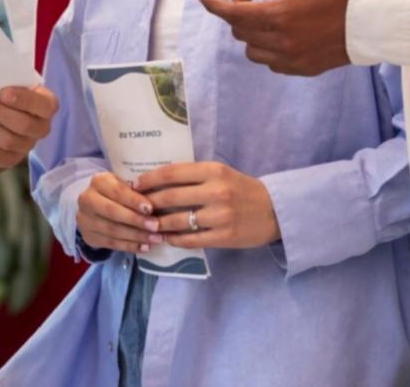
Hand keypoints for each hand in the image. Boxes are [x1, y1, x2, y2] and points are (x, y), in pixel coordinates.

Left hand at [0, 84, 58, 167]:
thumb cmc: (6, 90)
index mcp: (48, 105)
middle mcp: (42, 128)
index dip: (24, 100)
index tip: (3, 92)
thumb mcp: (10, 81)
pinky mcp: (9, 159)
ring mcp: (26, 146)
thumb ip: (5, 80)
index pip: (44, 106)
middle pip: (22, 125)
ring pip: (6, 140)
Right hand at [77, 171, 162, 253]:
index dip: (133, 200)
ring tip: (155, 238)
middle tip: (156, 226)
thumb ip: (136, 190)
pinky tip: (144, 247)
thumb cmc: (117, 193)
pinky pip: (111, 243)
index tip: (150, 208)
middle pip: (112, 211)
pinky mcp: (89, 236)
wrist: (95, 207)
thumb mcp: (123, 184)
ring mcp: (85, 219)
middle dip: (136, 220)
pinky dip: (130, 246)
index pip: (116, 191)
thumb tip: (158, 199)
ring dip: (136, 236)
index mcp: (99, 181)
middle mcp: (87, 199)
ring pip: (112, 230)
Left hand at [136, 162, 279, 249]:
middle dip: (147, 204)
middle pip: (170, 197)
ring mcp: (220, 215)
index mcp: (213, 170)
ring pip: (177, 221)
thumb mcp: (221, 173)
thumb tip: (158, 181)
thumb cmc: (243, 189)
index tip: (135, 185)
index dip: (149, 179)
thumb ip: (194, 176)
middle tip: (135, 208)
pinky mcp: (223, 236)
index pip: (172, 173)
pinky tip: (166, 238)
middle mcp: (215, 191)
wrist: (275, 211)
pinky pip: (190, 239)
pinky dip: (174, 239)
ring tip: (146, 225)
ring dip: (157, 224)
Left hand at [196, 0, 359, 75]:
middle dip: (237, 9)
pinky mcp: (304, 69)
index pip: (233, 14)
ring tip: (266, 12)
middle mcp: (283, 42)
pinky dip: (266, 47)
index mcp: (282, 16)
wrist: (379, 22)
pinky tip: (280, 32)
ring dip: (250, 31)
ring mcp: (293, 59)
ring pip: (253, 50)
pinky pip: (272, 63)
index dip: (213, 5)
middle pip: (240, 31)